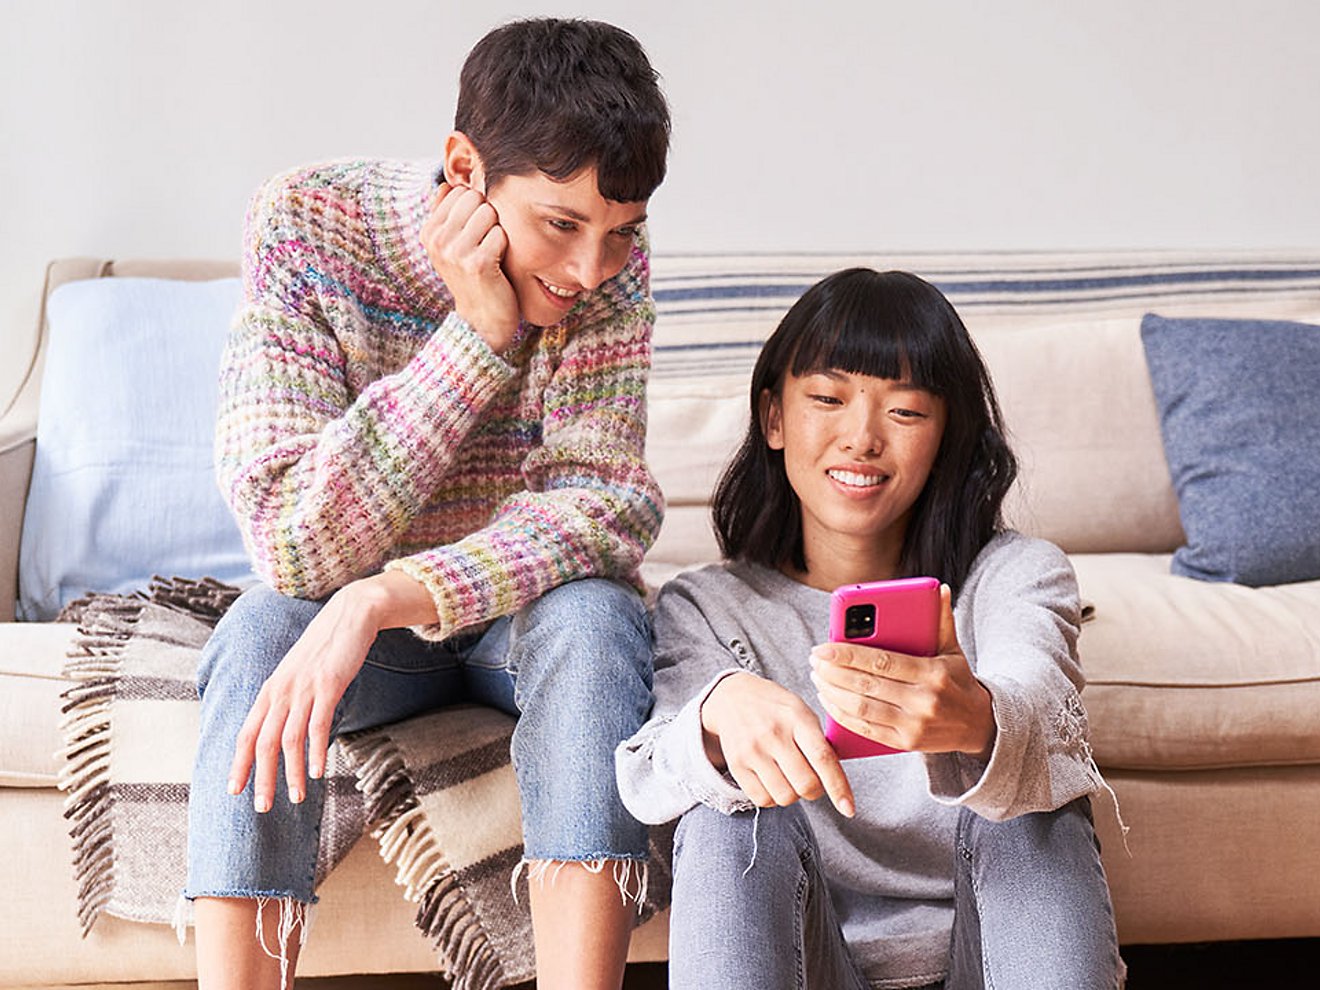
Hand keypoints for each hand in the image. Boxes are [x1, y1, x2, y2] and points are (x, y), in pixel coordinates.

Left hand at [227, 572, 436, 811]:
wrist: (349, 615)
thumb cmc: (324, 649)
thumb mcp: (297, 675)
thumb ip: (287, 701)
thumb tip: (282, 732)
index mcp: (270, 690)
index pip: (246, 733)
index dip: (238, 763)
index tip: (233, 791)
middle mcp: (281, 691)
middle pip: (263, 743)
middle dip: (261, 779)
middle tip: (262, 808)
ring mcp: (304, 688)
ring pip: (289, 739)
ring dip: (291, 773)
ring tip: (297, 798)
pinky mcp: (328, 685)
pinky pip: (318, 724)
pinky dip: (317, 751)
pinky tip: (319, 771)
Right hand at [420, 182, 519, 351]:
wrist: (481, 320)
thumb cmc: (472, 277)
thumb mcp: (451, 245)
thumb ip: (446, 214)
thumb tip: (446, 184)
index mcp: (429, 232)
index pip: (458, 191)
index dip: (475, 208)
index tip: (473, 234)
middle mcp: (438, 240)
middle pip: (474, 197)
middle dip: (487, 215)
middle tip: (485, 242)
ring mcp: (456, 252)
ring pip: (488, 212)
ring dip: (497, 231)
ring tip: (491, 253)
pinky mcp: (478, 264)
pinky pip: (500, 234)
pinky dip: (505, 246)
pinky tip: (498, 264)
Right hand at [700, 671, 854, 816]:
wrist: (734, 696)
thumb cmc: (777, 709)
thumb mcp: (803, 712)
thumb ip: (821, 742)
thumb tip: (839, 781)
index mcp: (798, 718)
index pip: (822, 758)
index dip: (838, 787)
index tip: (849, 809)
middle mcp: (773, 734)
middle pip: (805, 784)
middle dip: (814, 790)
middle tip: (810, 778)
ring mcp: (752, 750)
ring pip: (785, 797)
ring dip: (793, 795)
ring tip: (788, 776)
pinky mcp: (736, 764)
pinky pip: (762, 800)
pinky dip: (773, 798)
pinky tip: (772, 780)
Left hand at [810, 584, 995, 758]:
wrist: (980, 726)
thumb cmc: (958, 681)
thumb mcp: (953, 650)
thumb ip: (942, 619)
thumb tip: (940, 588)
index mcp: (932, 673)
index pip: (881, 661)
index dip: (847, 655)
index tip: (822, 647)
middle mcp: (923, 701)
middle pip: (866, 685)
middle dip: (833, 672)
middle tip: (814, 659)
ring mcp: (913, 725)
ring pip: (861, 708)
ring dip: (832, 692)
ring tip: (816, 676)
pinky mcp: (905, 743)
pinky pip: (865, 729)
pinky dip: (841, 715)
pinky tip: (828, 699)